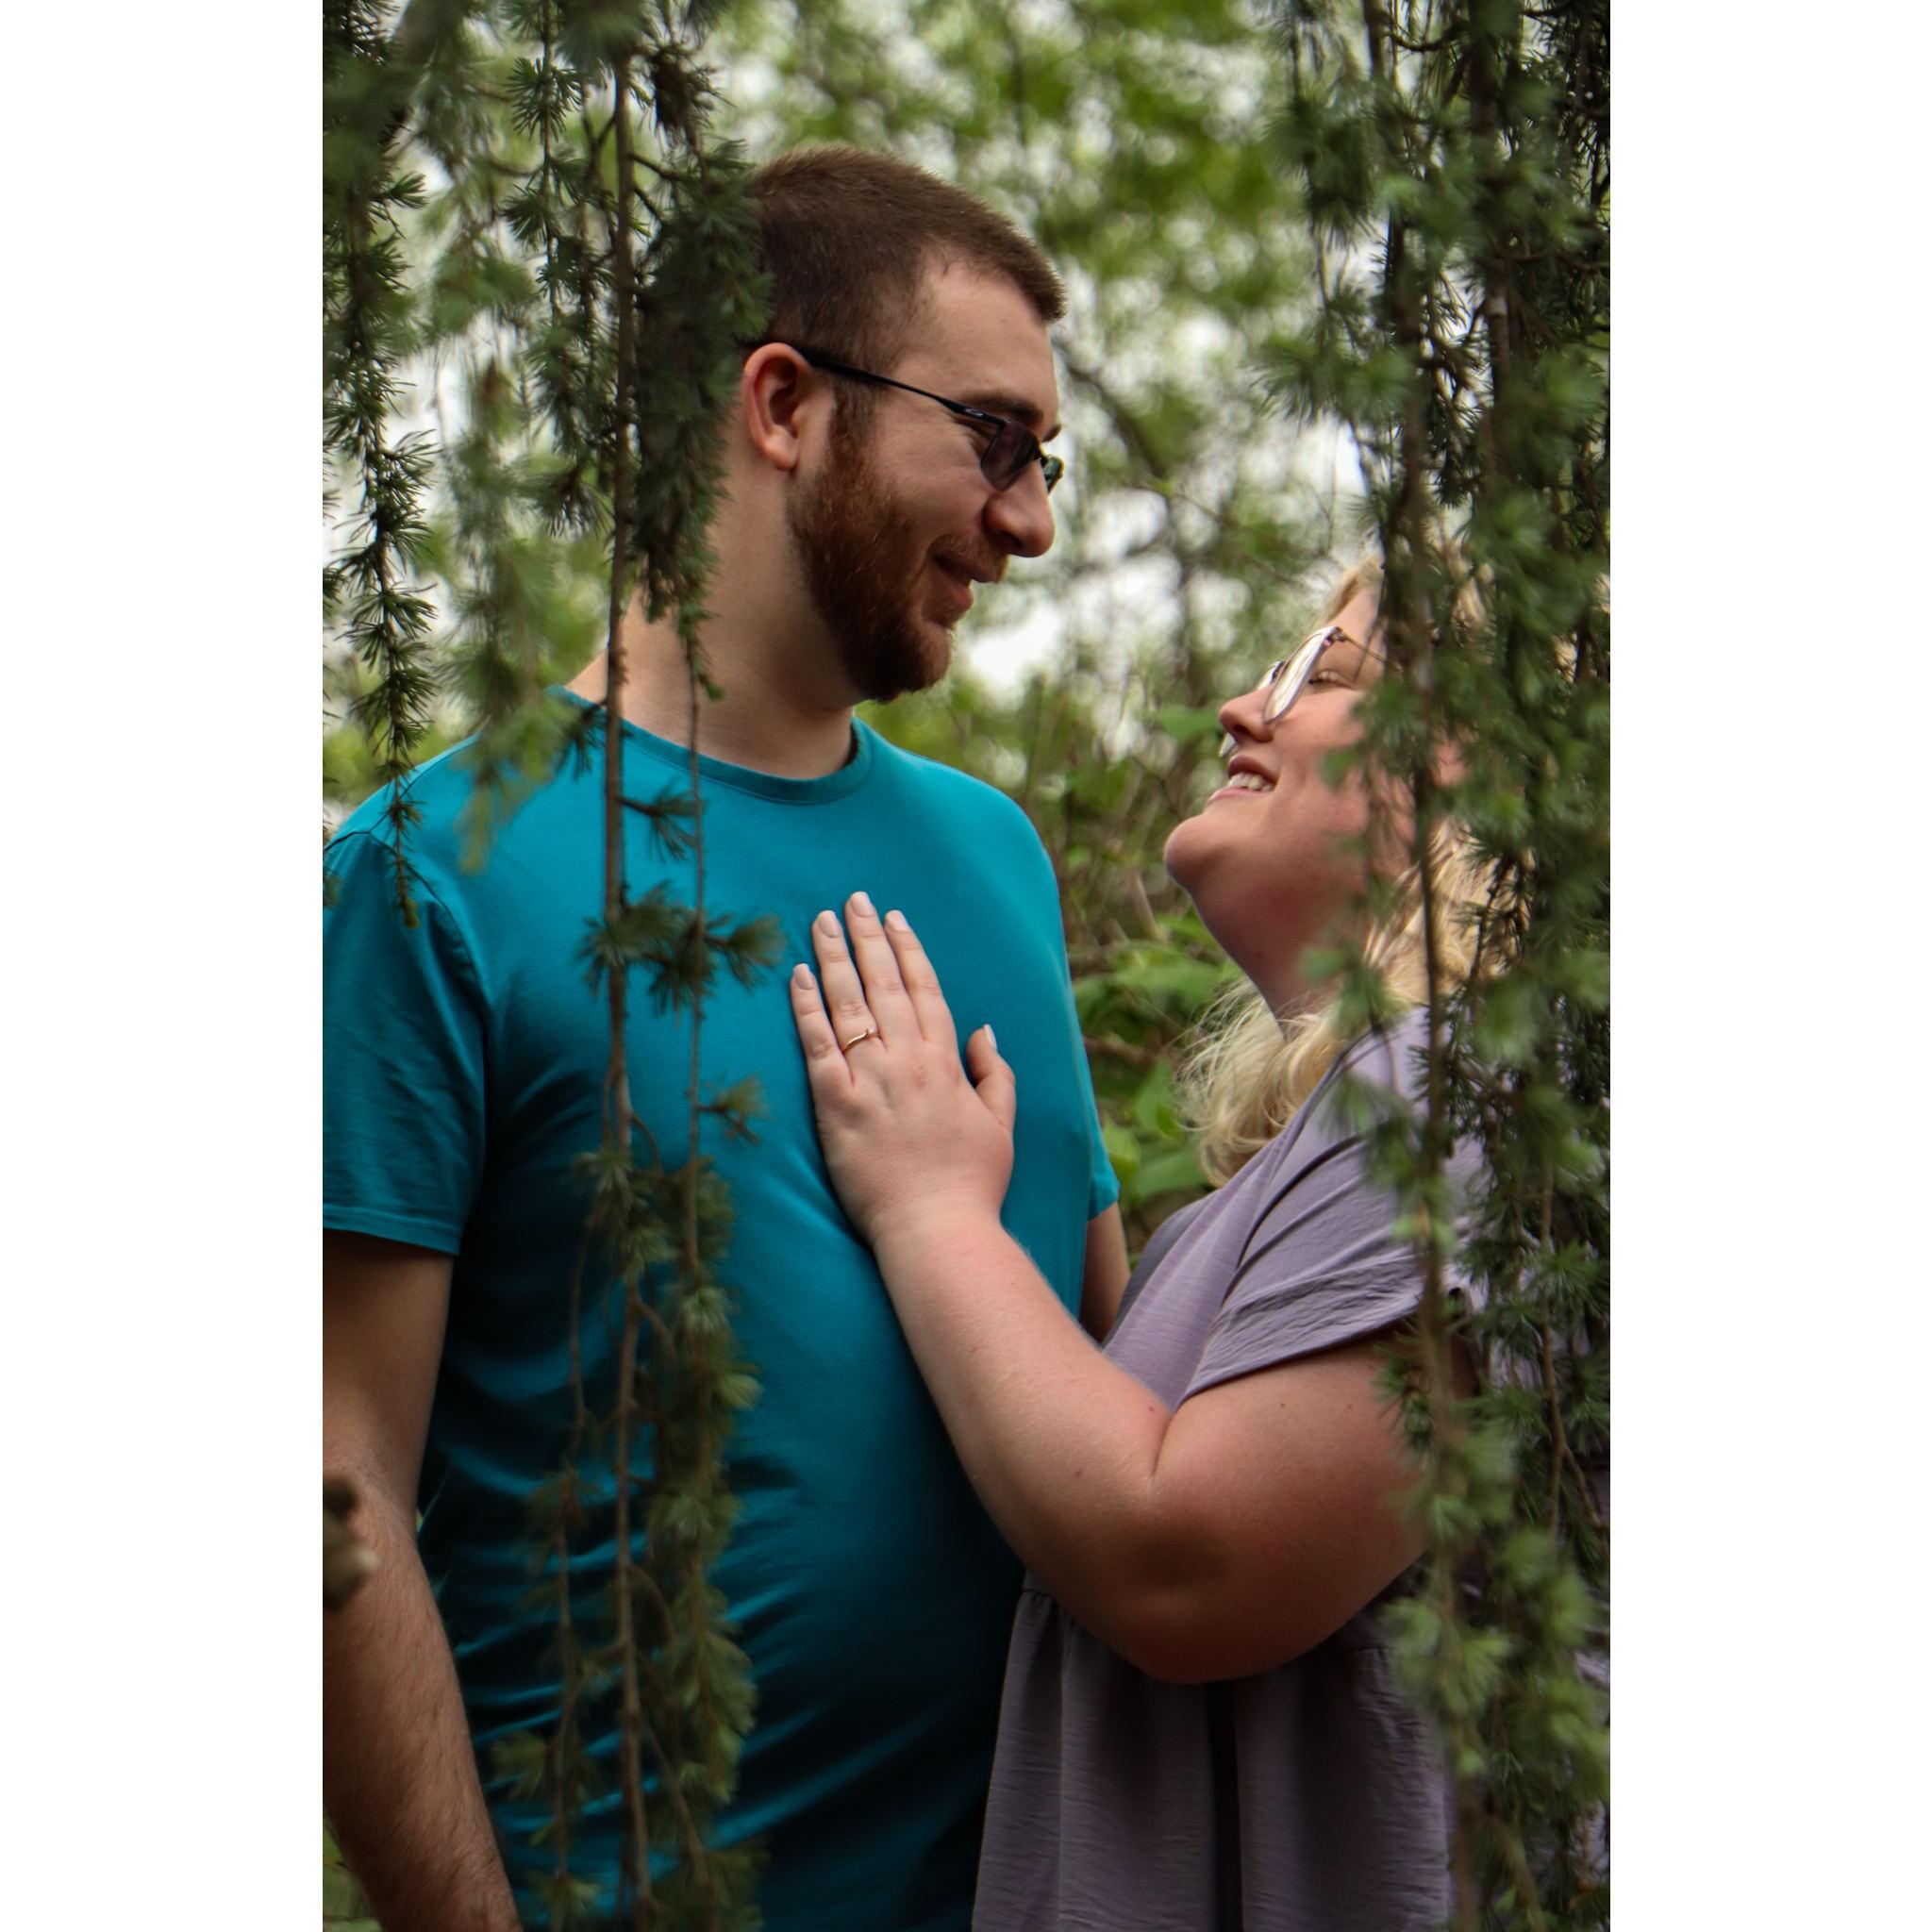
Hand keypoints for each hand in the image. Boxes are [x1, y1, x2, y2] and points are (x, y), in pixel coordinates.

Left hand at [790, 892, 1015, 1251]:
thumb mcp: (1001, 1125)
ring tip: (821, 922)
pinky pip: (817, 1045)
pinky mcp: (835, 1106)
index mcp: (947, 1062)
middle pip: (884, 984)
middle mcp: (909, 1061)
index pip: (925, 989)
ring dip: (834, 956)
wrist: (938, 1231)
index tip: (896, 918)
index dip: (908, 949)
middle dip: (868, 936)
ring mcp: (870, 1081)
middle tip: (853, 900)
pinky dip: (807, 1007)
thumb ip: (994, 1073)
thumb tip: (983, 1029)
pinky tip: (797, 975)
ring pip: (849, 1003)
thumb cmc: (972, 1185)